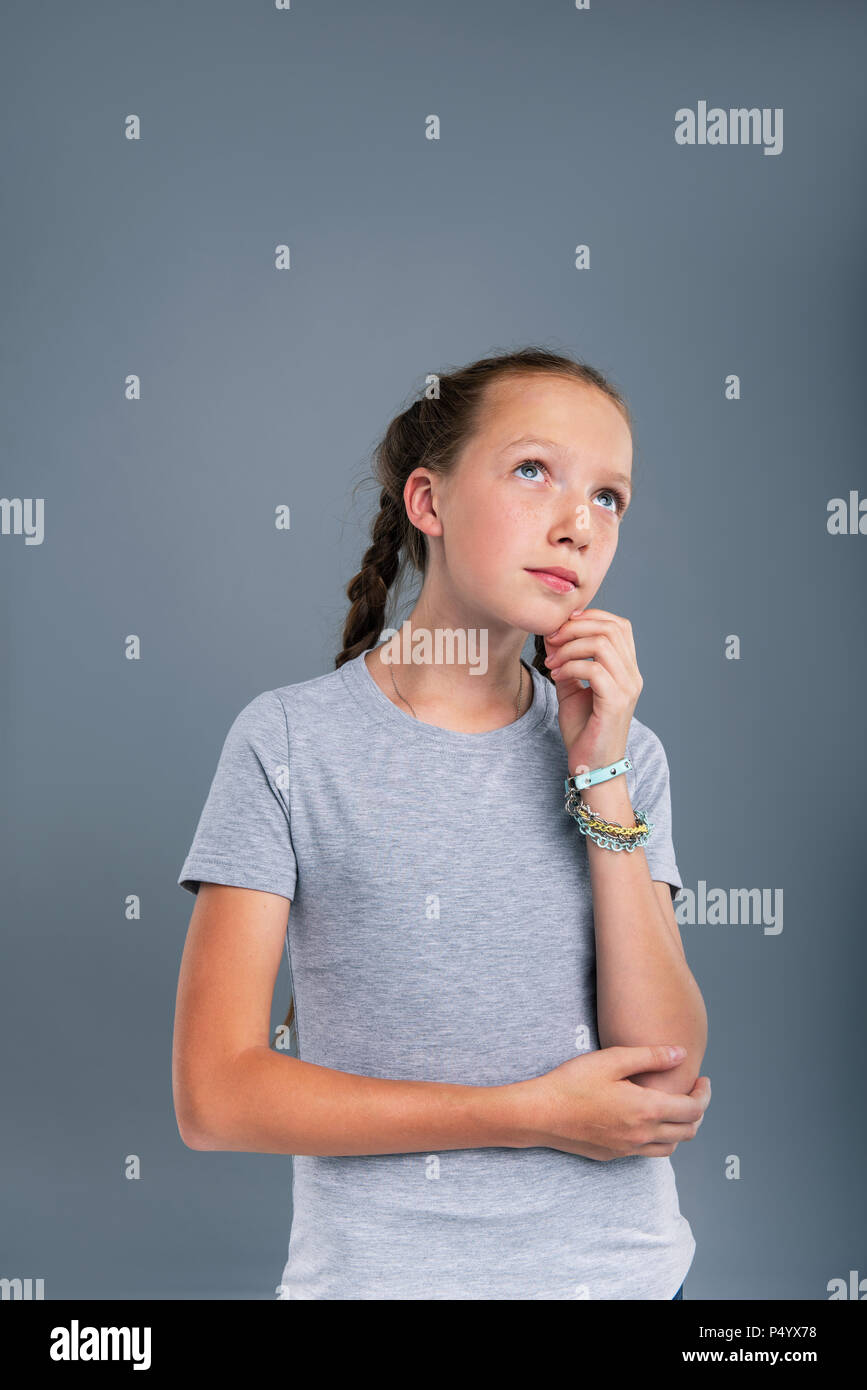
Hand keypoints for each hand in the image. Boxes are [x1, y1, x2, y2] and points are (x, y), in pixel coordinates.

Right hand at [508, 1045, 710, 1159]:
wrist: (540, 1114)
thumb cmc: (573, 1083)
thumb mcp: (611, 1060)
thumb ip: (650, 1057)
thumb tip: (680, 1054)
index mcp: (646, 1109)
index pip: (692, 1109)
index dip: (704, 1095)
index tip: (703, 1081)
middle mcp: (642, 1135)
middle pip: (688, 1131)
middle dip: (697, 1111)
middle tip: (692, 1092)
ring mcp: (628, 1149)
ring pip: (671, 1147)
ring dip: (680, 1128)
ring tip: (674, 1107)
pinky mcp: (614, 1155)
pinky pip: (648, 1152)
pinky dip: (659, 1138)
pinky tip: (646, 1121)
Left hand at [543, 607, 642, 774]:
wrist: (591, 766)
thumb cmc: (584, 731)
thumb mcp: (573, 690)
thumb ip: (570, 664)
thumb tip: (556, 640)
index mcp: (627, 669)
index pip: (619, 625)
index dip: (590, 617)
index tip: (561, 626)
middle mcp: (632, 675)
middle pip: (610, 628)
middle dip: (575, 628)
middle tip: (551, 641)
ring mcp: (627, 688)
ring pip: (602, 644)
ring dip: (570, 647)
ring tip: (552, 661)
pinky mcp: (616, 702)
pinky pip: (593, 669)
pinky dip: (570, 667)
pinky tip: (556, 676)